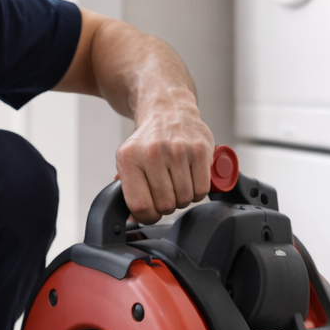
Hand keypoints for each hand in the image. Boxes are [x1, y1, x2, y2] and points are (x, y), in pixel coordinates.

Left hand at [116, 87, 214, 223]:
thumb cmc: (149, 141)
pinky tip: (190, 178)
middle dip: (167, 206)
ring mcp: (178, 150)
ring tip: (178, 182)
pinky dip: (197, 191)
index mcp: (129, 158)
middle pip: (165, 205)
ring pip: (184, 199)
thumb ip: (128, 191)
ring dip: (183, 198)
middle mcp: (153, 153)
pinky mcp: (199, 149)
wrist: (168, 110)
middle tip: (167, 192)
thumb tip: (134, 218)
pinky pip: (202, 189)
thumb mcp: (129, 161)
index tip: (151, 212)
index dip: (148, 216)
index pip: (140, 205)